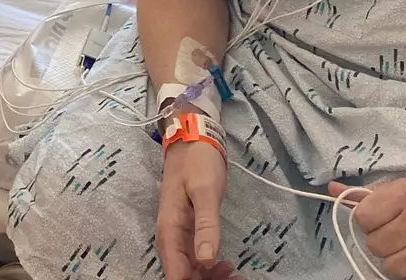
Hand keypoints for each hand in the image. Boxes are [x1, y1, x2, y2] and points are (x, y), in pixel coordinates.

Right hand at [158, 142, 233, 279]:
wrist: (192, 140)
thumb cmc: (197, 163)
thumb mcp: (205, 191)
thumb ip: (206, 226)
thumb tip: (207, 261)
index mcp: (170, 230)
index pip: (176, 275)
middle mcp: (171, 238)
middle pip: (183, 275)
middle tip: (235, 278)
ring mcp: (179, 236)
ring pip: (190, 270)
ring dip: (210, 277)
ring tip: (235, 275)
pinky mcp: (188, 232)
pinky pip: (196, 259)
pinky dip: (210, 268)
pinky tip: (227, 266)